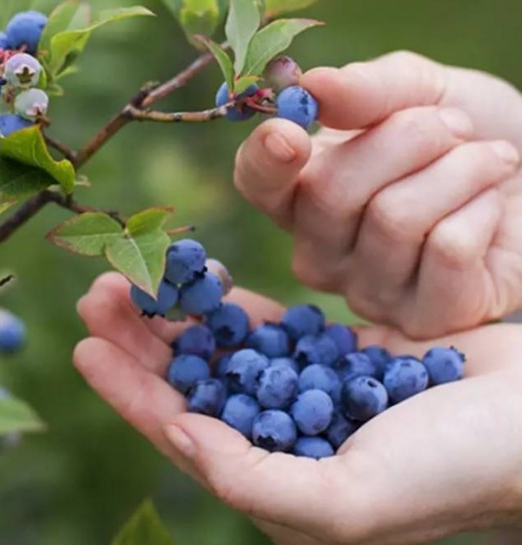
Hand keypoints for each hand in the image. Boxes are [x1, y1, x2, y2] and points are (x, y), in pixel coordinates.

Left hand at [75, 272, 521, 544]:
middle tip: (98, 293)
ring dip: (178, 316)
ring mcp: (309, 394)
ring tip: (135, 276)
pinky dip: (235, 305)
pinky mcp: (337, 355)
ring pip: (223, 351)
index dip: (130, 393)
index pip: (183, 433)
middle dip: (141, 343)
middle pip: (193, 385)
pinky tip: (204, 281)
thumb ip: (256, 480)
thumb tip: (181, 437)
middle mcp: (284, 440)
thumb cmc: (455, 472)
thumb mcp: (350, 501)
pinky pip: (271, 327)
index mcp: (277, 483)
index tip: (85, 347)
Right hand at [235, 51, 521, 337]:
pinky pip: (446, 250)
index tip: (290, 132)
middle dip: (407, 138)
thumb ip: (364, 90)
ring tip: (488, 160)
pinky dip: (483, 210)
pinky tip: (490, 210)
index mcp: (301, 193)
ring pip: (394, 219)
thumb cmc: (463, 133)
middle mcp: (320, 250)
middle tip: (455, 126)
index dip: (264, 160)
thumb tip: (312, 87)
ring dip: (459, 171)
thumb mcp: (417, 91)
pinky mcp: (422, 317)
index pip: (257, 183)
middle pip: (329, 193)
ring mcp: (366, 291)